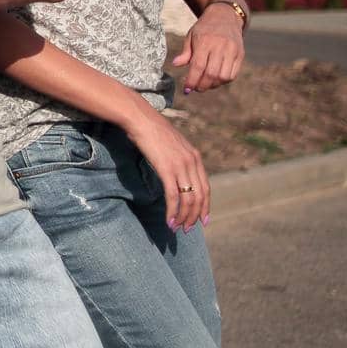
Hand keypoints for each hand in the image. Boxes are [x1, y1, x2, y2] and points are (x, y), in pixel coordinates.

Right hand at [123, 108, 209, 230]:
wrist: (140, 118)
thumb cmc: (152, 130)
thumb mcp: (173, 145)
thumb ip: (179, 158)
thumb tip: (177, 171)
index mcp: (195, 157)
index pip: (206, 188)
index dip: (205, 206)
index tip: (202, 220)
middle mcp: (192, 163)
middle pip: (199, 197)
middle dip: (194, 216)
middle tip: (188, 229)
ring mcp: (180, 166)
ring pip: (188, 200)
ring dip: (184, 217)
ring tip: (177, 228)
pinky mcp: (166, 169)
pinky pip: (173, 196)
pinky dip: (172, 211)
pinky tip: (169, 220)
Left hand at [174, 3, 244, 92]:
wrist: (225, 16)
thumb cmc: (204, 28)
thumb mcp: (191, 36)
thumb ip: (185, 52)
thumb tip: (175, 64)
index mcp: (204, 41)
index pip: (198, 66)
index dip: (192, 80)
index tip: (186, 89)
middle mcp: (220, 46)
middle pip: (212, 73)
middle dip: (202, 85)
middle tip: (195, 89)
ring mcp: (232, 51)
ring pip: (224, 76)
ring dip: (213, 85)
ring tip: (205, 84)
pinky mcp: (240, 54)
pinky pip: (233, 74)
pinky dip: (223, 81)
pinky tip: (216, 79)